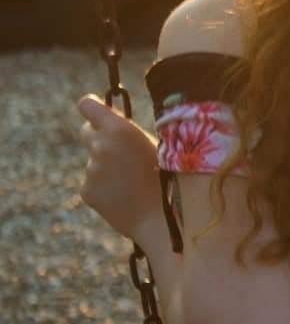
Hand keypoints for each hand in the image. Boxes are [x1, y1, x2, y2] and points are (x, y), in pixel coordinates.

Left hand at [78, 94, 161, 240]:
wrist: (161, 218)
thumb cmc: (168, 177)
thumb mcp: (156, 145)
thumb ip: (128, 134)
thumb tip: (114, 128)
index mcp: (119, 129)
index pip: (87, 106)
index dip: (92, 108)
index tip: (96, 113)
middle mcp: (100, 147)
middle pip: (87, 133)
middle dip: (99, 137)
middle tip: (118, 150)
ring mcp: (91, 170)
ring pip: (94, 161)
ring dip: (107, 167)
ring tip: (132, 182)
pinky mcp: (87, 191)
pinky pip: (93, 182)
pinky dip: (104, 187)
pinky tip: (124, 195)